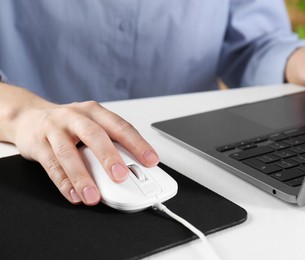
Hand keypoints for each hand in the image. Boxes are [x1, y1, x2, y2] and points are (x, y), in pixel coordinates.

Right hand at [0, 85, 158, 205]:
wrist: (28, 116)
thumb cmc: (68, 124)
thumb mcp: (92, 125)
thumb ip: (111, 142)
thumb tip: (135, 168)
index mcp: (95, 112)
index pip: (120, 126)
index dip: (137, 144)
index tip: (151, 160)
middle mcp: (76, 117)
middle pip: (95, 135)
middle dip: (109, 157)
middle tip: (121, 176)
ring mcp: (55, 129)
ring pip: (68, 153)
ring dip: (82, 177)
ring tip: (94, 196)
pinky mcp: (38, 144)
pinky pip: (51, 165)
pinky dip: (63, 183)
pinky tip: (74, 194)